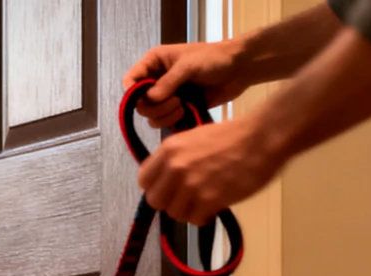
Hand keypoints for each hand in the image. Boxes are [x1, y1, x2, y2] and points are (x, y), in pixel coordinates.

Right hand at [123, 40, 248, 128]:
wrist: (239, 69)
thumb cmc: (214, 58)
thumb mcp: (189, 65)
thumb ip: (168, 82)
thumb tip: (149, 99)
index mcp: (154, 63)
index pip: (131, 80)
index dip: (131, 92)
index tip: (142, 100)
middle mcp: (157, 80)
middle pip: (140, 104)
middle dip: (155, 107)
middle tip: (175, 101)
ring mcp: (168, 96)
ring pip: (152, 116)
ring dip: (165, 116)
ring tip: (183, 107)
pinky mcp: (179, 109)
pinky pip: (166, 122)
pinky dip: (173, 122)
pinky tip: (187, 113)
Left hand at [137, 116, 284, 225]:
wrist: (260, 139)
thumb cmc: (233, 136)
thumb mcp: (194, 139)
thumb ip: (176, 158)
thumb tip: (167, 181)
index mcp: (169, 149)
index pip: (144, 180)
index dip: (156, 188)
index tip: (169, 191)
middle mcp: (175, 167)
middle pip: (156, 201)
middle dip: (171, 203)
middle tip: (188, 200)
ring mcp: (190, 185)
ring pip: (175, 213)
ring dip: (189, 211)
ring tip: (205, 202)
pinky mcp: (208, 200)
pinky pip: (195, 220)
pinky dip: (204, 217)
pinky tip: (215, 207)